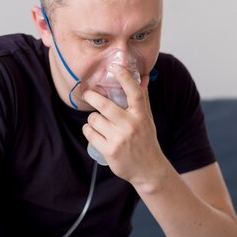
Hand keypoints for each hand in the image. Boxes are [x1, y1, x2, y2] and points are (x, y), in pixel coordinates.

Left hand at [82, 66, 168, 187]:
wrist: (149, 170)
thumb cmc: (146, 141)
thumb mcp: (147, 119)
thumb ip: (143, 99)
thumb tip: (144, 77)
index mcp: (140, 115)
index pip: (134, 92)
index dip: (125, 77)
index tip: (115, 66)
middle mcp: (130, 125)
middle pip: (103, 104)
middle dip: (91, 96)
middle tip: (88, 93)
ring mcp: (119, 139)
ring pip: (93, 120)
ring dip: (92, 119)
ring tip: (97, 123)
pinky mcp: (109, 151)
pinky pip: (90, 134)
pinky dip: (89, 131)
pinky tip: (94, 133)